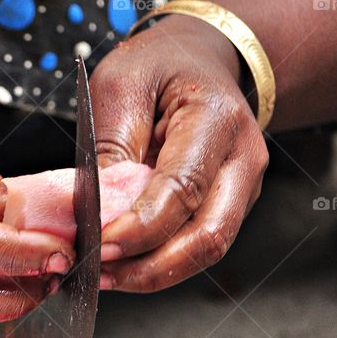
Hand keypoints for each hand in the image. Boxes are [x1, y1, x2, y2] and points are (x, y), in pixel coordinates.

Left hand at [91, 14, 269, 291]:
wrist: (198, 60)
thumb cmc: (157, 66)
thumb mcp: (120, 84)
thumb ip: (110, 145)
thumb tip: (94, 211)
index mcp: (217, 120)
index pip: (183, 188)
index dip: (141, 227)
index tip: (99, 246)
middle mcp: (242, 159)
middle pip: (208, 235)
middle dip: (150, 267)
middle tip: (98, 275)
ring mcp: (240, 188)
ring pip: (205, 250)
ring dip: (152, 274)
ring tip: (103, 278)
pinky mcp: (226, 205)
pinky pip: (194, 244)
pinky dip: (158, 262)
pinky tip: (121, 266)